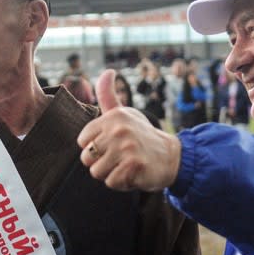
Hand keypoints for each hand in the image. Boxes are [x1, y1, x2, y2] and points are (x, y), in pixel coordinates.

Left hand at [79, 69, 182, 191]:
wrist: (171, 157)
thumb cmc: (142, 135)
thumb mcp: (124, 113)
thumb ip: (108, 95)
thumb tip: (108, 71)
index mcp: (113, 116)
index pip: (82, 141)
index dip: (94, 147)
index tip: (111, 144)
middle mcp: (119, 130)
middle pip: (86, 158)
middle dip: (100, 163)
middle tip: (119, 157)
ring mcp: (127, 148)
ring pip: (96, 172)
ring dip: (110, 173)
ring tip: (125, 165)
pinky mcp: (134, 166)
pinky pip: (111, 182)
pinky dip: (121, 183)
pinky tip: (133, 173)